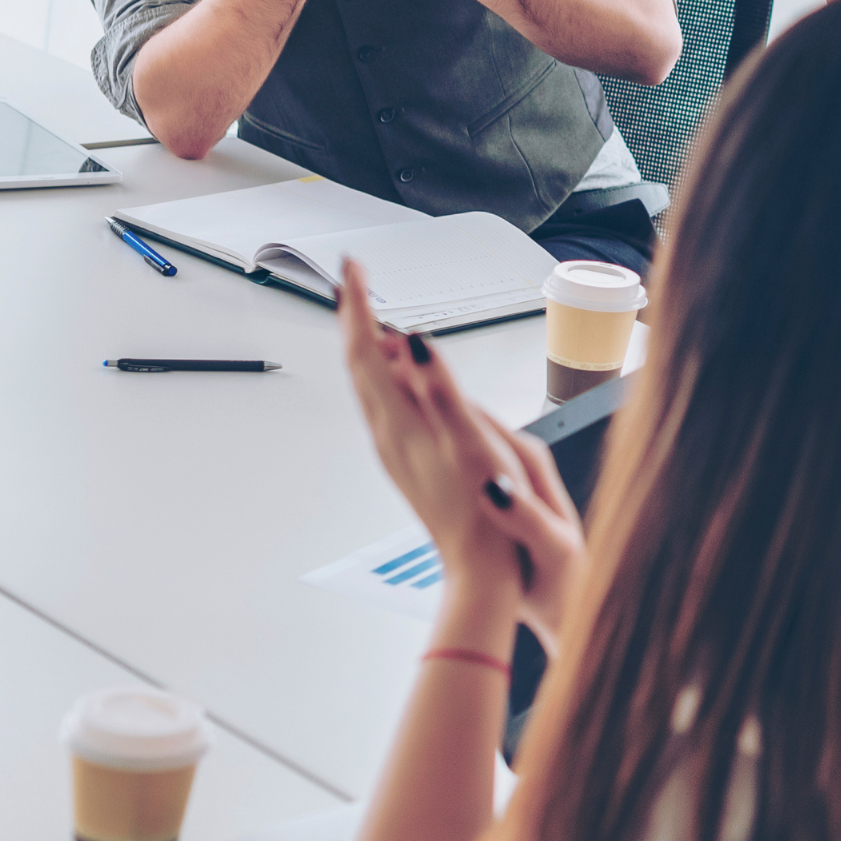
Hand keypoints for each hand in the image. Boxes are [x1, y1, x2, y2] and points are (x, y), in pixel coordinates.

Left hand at [337, 260, 584, 641]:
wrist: (485, 572)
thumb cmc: (487, 515)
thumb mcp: (471, 443)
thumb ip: (441, 388)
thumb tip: (412, 341)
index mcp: (400, 426)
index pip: (363, 351)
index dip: (357, 305)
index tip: (354, 268)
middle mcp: (389, 436)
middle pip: (357, 366)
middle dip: (354, 318)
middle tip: (355, 282)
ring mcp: (396, 451)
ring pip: (367, 387)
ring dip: (365, 347)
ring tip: (370, 317)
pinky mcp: (409, 462)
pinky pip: (384, 405)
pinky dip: (382, 376)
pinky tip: (398, 378)